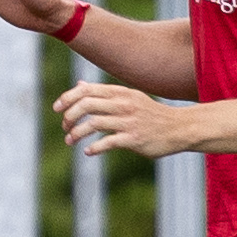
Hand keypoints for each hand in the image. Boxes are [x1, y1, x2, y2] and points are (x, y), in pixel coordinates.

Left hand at [56, 81, 198, 158]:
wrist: (180, 128)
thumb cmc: (150, 114)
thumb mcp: (129, 98)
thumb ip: (103, 93)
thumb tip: (79, 85)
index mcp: (120, 92)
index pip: (86, 90)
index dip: (67, 98)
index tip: (57, 109)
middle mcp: (123, 104)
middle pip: (86, 105)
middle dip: (69, 117)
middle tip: (65, 127)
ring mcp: (129, 122)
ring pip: (93, 124)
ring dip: (76, 134)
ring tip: (70, 141)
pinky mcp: (134, 139)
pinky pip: (107, 142)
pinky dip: (93, 148)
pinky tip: (88, 151)